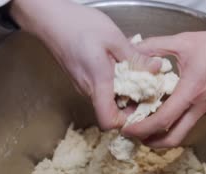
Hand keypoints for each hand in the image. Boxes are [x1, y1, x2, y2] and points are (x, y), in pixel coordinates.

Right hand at [10, 0, 160, 129]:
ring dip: (123, 91)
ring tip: (135, 72)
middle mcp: (88, 89)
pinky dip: (113, 82)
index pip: (109, 121)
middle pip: (111, 111)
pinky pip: (100, 88)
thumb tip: (156, 69)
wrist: (49, 18)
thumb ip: (135, 57)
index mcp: (98, 83)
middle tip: (147, 86)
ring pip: (107, 99)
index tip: (142, 108)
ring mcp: (83, 85)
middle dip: (131, 103)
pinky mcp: (81, 78)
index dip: (126, 122)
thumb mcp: (113, 38)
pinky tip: (120, 65)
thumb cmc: (77, 25)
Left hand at [122, 14, 205, 146]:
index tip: (126, 128)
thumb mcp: (184, 41)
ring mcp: (204, 110)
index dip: (142, 129)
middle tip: (133, 134)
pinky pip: (186, 123)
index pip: (164, 120)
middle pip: (173, 139)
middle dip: (150, 143)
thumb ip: (156, 46)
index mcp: (191, 91)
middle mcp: (199, 106)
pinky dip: (170, 125)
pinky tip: (158, 113)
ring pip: (180, 134)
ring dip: (160, 136)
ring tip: (142, 126)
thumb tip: (132, 50)